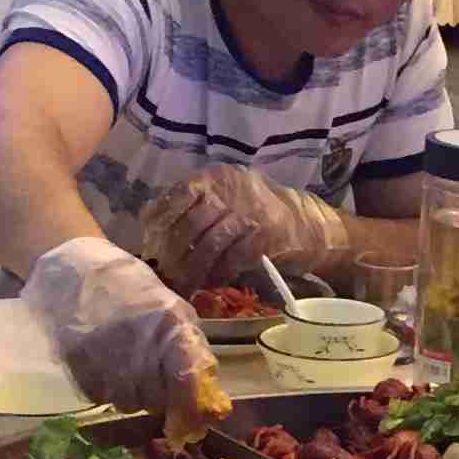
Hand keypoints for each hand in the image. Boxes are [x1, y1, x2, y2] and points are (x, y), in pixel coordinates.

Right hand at [21, 237, 230, 437]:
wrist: (73, 270)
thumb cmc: (128, 287)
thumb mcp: (169, 306)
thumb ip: (190, 346)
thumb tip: (206, 388)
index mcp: (170, 327)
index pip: (188, 383)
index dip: (193, 408)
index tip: (194, 418)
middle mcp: (139, 348)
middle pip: (158, 401)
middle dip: (160, 397)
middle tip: (152, 379)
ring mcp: (107, 359)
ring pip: (129, 403)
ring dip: (133, 394)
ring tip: (125, 367)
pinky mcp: (79, 367)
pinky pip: (101, 396)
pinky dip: (105, 389)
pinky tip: (103, 365)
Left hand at [139, 164, 347, 289]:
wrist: (307, 226)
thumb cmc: (257, 216)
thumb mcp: (224, 199)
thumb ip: (192, 206)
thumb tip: (151, 224)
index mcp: (218, 176)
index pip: (180, 193)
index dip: (162, 220)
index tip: (151, 243)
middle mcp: (234, 188)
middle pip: (194, 221)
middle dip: (177, 251)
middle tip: (167, 271)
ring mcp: (252, 211)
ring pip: (212, 242)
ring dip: (196, 267)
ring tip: (186, 282)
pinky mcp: (267, 235)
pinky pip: (234, 258)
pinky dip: (220, 273)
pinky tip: (212, 281)